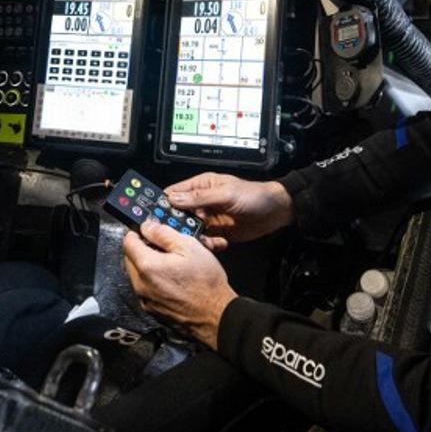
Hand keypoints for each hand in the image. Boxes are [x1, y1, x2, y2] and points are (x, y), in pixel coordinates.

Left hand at [122, 220, 236, 348]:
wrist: (215, 315)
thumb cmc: (206, 283)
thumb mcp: (189, 247)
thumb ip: (163, 234)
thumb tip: (147, 226)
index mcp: (147, 266)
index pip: (128, 242)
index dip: (137, 232)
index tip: (147, 230)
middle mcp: (141, 284)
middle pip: (130, 259)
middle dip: (142, 249)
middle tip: (162, 246)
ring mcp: (145, 299)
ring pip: (137, 274)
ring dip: (147, 265)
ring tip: (170, 263)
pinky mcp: (151, 309)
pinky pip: (145, 288)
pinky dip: (153, 280)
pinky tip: (171, 279)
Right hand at [165, 172, 292, 250]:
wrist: (276, 212)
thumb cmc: (254, 196)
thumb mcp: (226, 194)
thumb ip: (199, 198)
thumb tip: (173, 198)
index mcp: (201, 186)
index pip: (174, 194)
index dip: (163, 204)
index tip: (154, 216)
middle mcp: (202, 202)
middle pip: (179, 215)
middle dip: (178, 225)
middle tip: (179, 235)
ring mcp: (209, 218)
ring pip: (190, 230)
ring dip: (194, 237)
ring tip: (205, 240)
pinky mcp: (217, 232)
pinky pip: (205, 241)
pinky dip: (209, 244)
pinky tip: (220, 242)